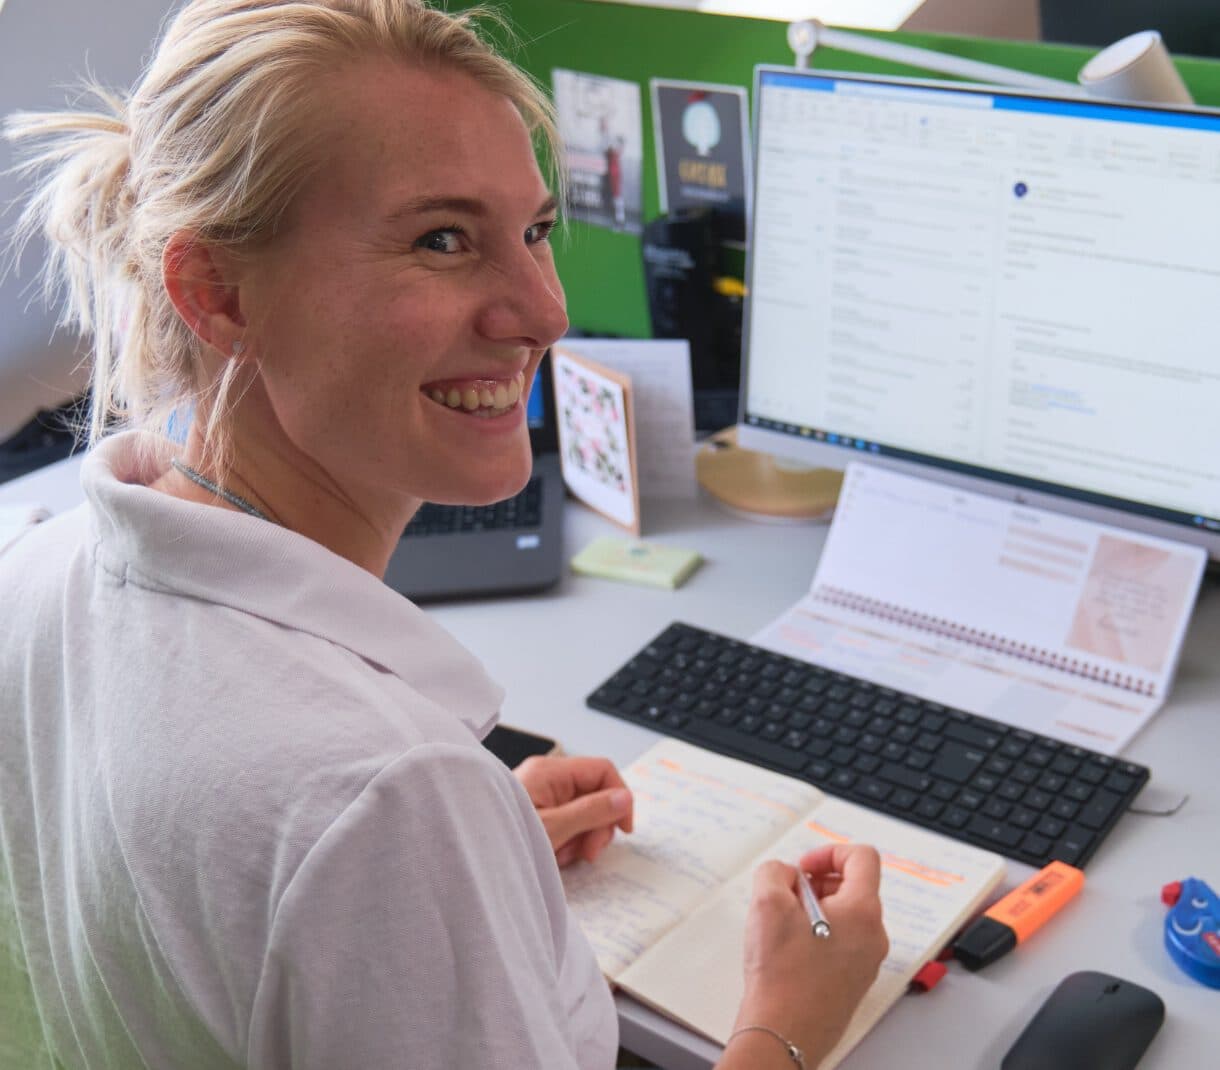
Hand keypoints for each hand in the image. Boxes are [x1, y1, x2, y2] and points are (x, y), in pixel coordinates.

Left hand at [513, 755, 633, 866]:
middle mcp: (548, 779)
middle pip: (597, 794)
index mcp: (550, 771)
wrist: (470, 861)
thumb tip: (624, 798)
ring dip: (582, 838)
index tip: (624, 828)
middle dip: (598, 825)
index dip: (620, 797)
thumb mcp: (554, 828)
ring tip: (563, 855)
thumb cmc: (502, 840)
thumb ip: (591, 811)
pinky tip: (555, 855)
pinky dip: (569, 842)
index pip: (602, 770)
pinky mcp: (541, 815)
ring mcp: (544, 796)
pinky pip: (570, 824)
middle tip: (587, 851)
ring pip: (586, 813)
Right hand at [726, 844, 887, 1068]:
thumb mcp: (767, 902)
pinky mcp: (853, 981)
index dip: (830, 852)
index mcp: (862, 911)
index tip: (805, 867)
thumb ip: (776, 871)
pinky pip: (842, 943)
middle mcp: (873, 936)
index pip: (862, 857)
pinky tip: (789, 950)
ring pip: (846, 917)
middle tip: (788, 895)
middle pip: (854, 887)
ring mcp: (866, 962)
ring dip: (815, 909)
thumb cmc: (782, 975)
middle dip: (818, 882)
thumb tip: (785, 874)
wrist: (783, 1032)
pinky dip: (818, 935)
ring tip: (784, 925)